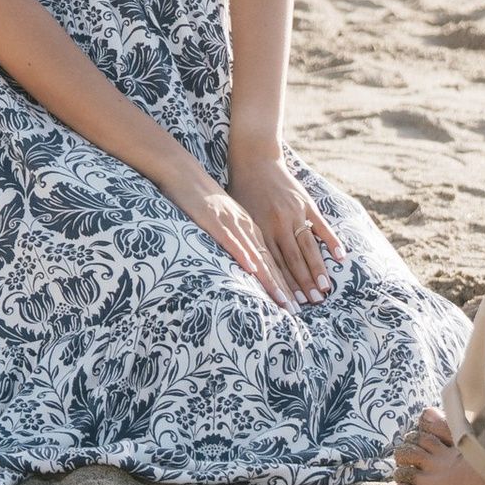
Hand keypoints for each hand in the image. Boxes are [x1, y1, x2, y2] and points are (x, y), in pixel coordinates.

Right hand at [172, 170, 304, 311]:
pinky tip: (252, 270)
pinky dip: (244, 255)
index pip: (274, 259)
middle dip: (286, 288)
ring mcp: (233, 224)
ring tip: (284, 301)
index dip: (286, 283)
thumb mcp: (227, 219)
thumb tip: (245, 263)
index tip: (297, 304)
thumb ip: (237, 239)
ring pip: (258, 255)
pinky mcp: (216, 221)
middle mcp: (248, 227)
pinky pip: (232, 241)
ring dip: (272, 280)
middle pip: (272, 261)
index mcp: (252, 227)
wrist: (187, 174)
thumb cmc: (205, 199)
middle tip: (298, 311)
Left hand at [231, 155, 345, 308]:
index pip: (274, 265)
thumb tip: (252, 270)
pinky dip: (331, 240)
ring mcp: (294, 214)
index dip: (283, 286)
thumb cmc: (242, 192)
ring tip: (325, 289)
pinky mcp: (306, 203)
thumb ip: (248, 242)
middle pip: (292, 261)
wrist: (254, 160)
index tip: (290, 306)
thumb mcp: (240, 218)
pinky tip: (340, 256)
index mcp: (260, 231)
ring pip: (307, 247)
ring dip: (317, 269)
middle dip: (303, 285)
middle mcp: (277, 225)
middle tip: (313, 305)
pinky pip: (321, 225)